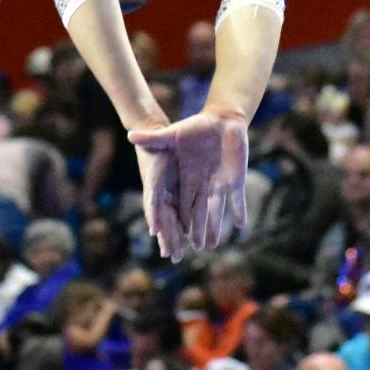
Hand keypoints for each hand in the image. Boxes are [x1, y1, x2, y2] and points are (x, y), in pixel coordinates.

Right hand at [129, 109, 248, 254]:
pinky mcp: (236, 179)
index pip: (177, 204)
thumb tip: (130, 135)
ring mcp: (220, 183)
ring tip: (212, 245)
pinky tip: (240, 225)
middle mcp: (202, 185)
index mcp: (186, 178)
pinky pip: (238, 199)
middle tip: (190, 249)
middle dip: (195, 230)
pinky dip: (239, 211)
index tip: (161, 235)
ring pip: (216, 210)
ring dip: (214, 227)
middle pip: (196, 213)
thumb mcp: (173, 134)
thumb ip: (153, 138)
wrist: (220, 120)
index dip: (171, 220)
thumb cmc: (195, 127)